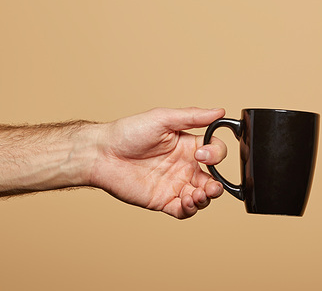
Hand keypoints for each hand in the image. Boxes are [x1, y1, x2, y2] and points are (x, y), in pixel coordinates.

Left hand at [90, 107, 226, 218]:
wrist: (102, 154)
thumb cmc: (128, 132)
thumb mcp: (163, 118)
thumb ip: (192, 116)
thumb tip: (219, 111)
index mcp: (187, 146)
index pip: (214, 152)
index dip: (215, 155)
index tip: (201, 156)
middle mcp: (184, 166)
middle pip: (212, 179)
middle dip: (217, 185)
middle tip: (210, 186)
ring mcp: (174, 184)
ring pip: (201, 197)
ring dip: (206, 199)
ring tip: (198, 195)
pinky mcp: (162, 200)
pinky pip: (183, 210)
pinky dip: (190, 210)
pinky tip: (187, 202)